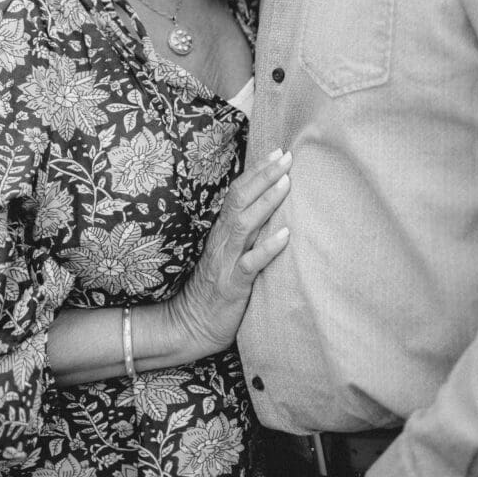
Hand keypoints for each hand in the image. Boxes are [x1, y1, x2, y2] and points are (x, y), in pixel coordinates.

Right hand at [169, 149, 291, 359]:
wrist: (190, 325)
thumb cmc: (215, 288)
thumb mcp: (228, 254)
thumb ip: (244, 232)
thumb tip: (268, 207)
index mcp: (222, 231)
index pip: (237, 192)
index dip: (256, 171)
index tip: (277, 151)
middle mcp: (223, 241)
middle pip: (240, 200)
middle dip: (264, 176)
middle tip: (286, 156)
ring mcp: (226, 262)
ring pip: (245, 225)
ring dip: (266, 202)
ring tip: (287, 183)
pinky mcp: (233, 286)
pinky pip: (251, 265)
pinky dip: (267, 248)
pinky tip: (285, 235)